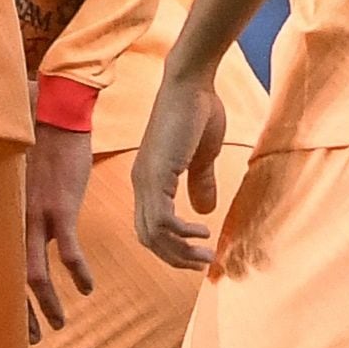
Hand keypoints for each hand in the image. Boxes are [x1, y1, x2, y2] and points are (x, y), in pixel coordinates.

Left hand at [20, 117, 96, 336]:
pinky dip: (78, 274)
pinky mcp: (61, 209)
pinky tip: (87, 288)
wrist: (53, 116)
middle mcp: (13, 223)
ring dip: (48, 304)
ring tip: (58, 323)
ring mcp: (36, 218)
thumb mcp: (16, 182)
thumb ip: (17, 208)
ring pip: (35, 275)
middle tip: (30, 340)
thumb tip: (21, 229)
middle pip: (10, 281)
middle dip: (21, 315)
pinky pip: (69, 253)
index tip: (12, 323)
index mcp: (2, 217)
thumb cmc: (36, 144)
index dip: (3, 300)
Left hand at [129, 66, 230, 271]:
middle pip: (149, 238)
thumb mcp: (202, 155)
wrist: (192, 82)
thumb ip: (201, 182)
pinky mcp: (157, 174)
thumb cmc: (198, 111)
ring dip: (181, 252)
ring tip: (207, 256)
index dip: (172, 247)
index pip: (151, 228)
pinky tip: (204, 232)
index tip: (198, 255)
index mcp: (149, 180)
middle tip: (204, 265)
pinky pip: (164, 219)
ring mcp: (146, 180)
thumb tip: (205, 209)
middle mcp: (141, 183)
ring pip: (155, 234)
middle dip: (176, 258)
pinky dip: (183, 233)